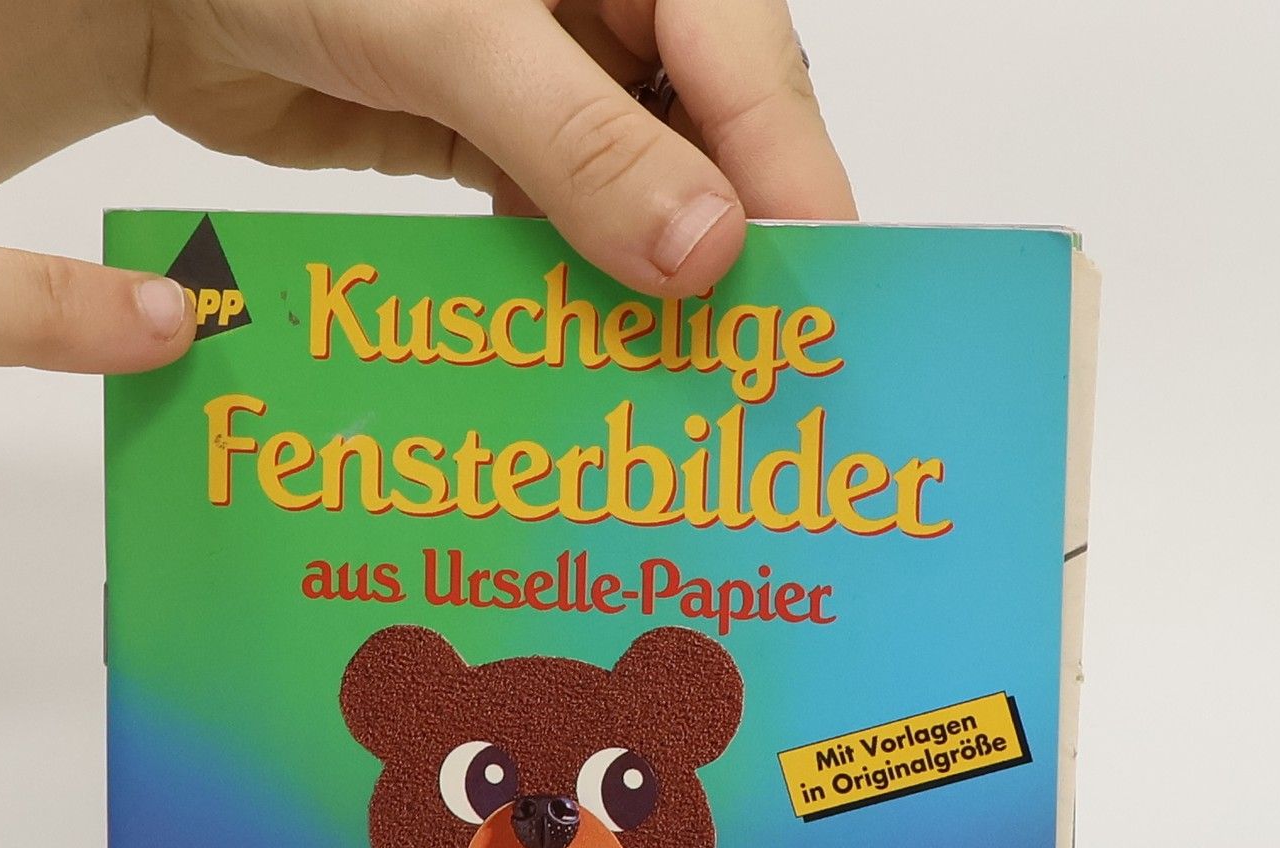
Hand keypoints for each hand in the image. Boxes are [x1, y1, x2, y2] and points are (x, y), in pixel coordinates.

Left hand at [140, 0, 851, 296]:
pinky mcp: (495, 138)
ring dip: (652, 281)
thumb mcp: (458, 34)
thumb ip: (580, 140)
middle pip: (712, 137)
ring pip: (642, 191)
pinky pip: (563, 219)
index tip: (821, 293)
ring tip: (684, 378)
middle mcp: (610, 8)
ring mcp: (554, 76)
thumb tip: (703, 254)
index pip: (750, 67)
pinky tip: (588, 347)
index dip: (789, 183)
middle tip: (761, 360)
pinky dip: (574, 283)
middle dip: (730, 245)